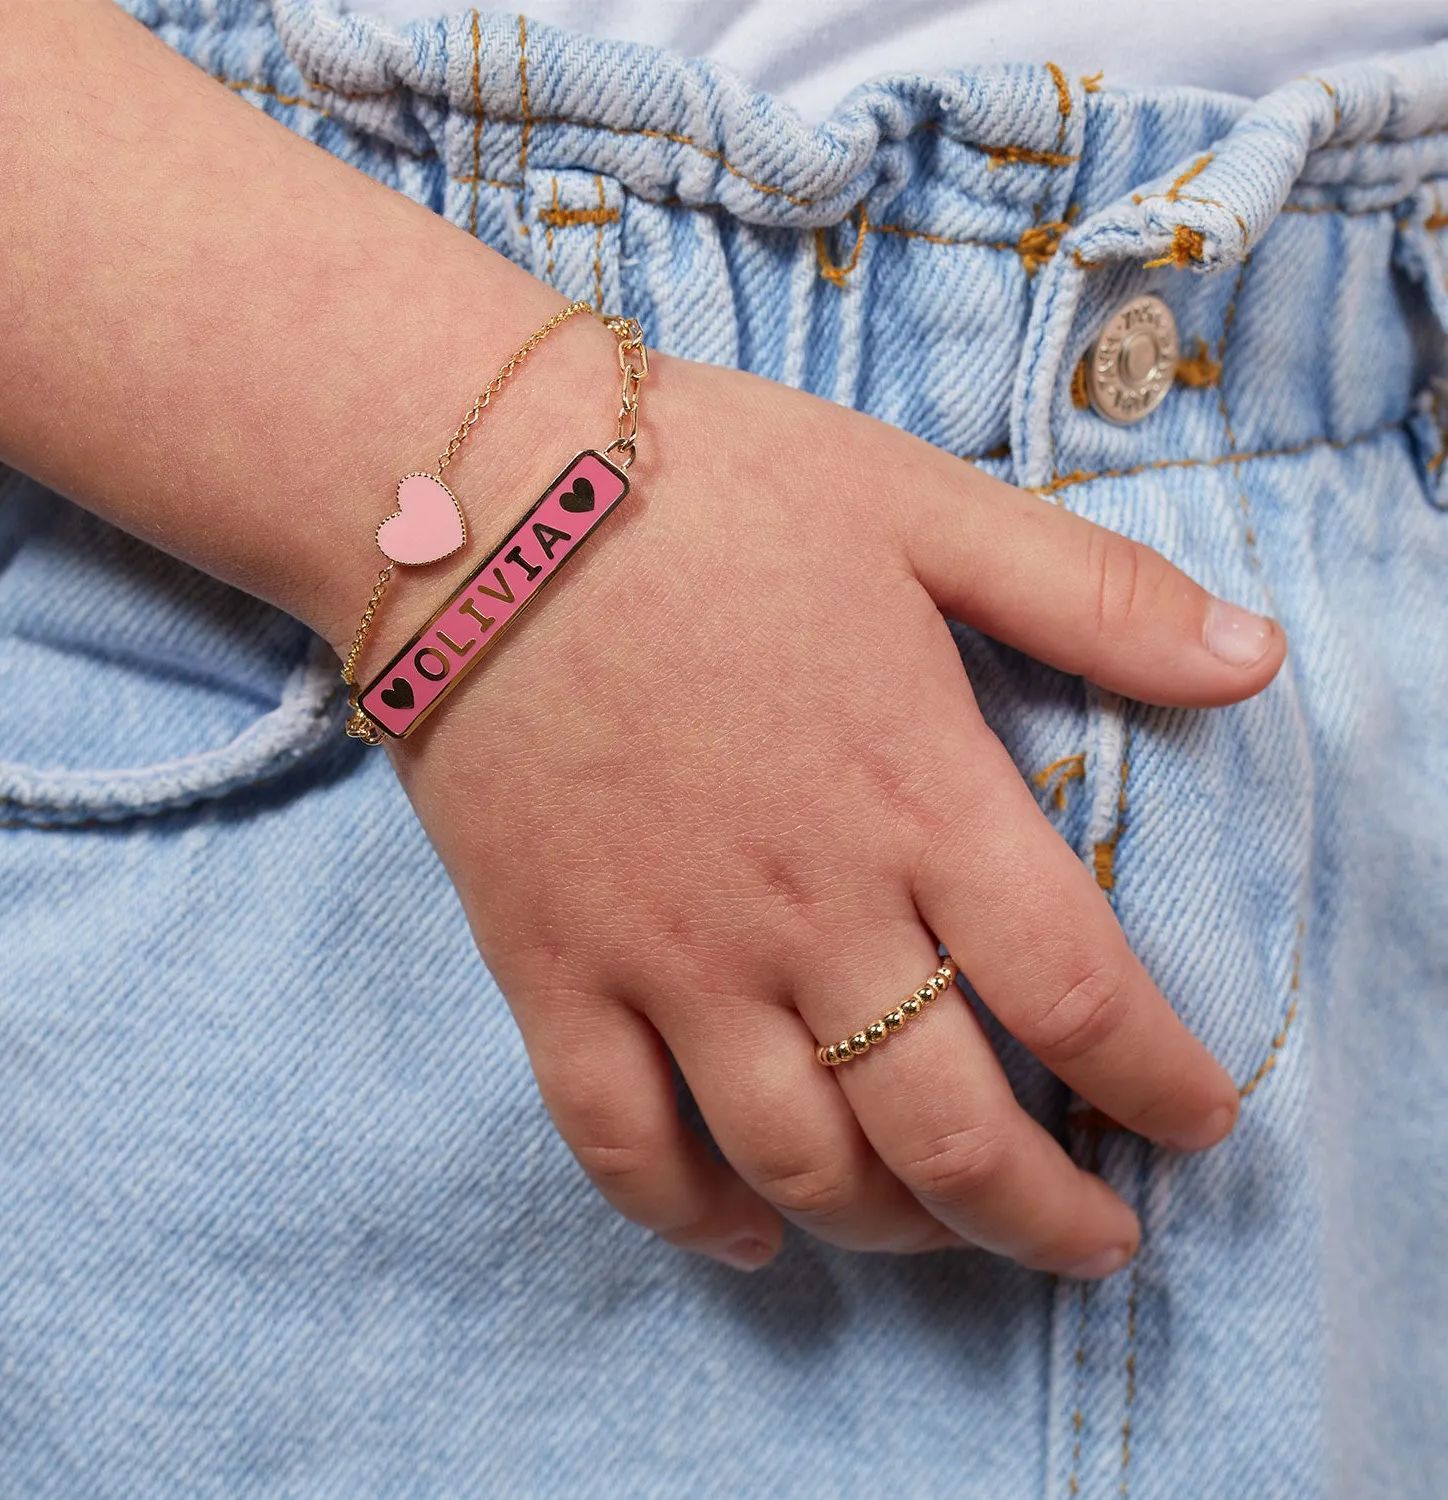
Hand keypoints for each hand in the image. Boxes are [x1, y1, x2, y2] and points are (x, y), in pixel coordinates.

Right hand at [376, 346, 1283, 1278]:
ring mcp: (667, 952)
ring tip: (943, 1234)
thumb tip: (1258, 662)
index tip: (1194, 1131)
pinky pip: (618, 1140)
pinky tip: (744, 1238)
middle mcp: (803, 907)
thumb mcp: (924, 507)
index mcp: (913, 796)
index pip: (1079, 996)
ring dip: (893, 1232)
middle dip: (1043, 1219)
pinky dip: (686, 1216)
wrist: (482, 497)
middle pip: (948, 1130)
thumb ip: (1096, 595)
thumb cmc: (711, 490)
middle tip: (1092, 1242)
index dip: (1159, 1088)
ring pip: (796, 1162)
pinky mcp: (550, 967)